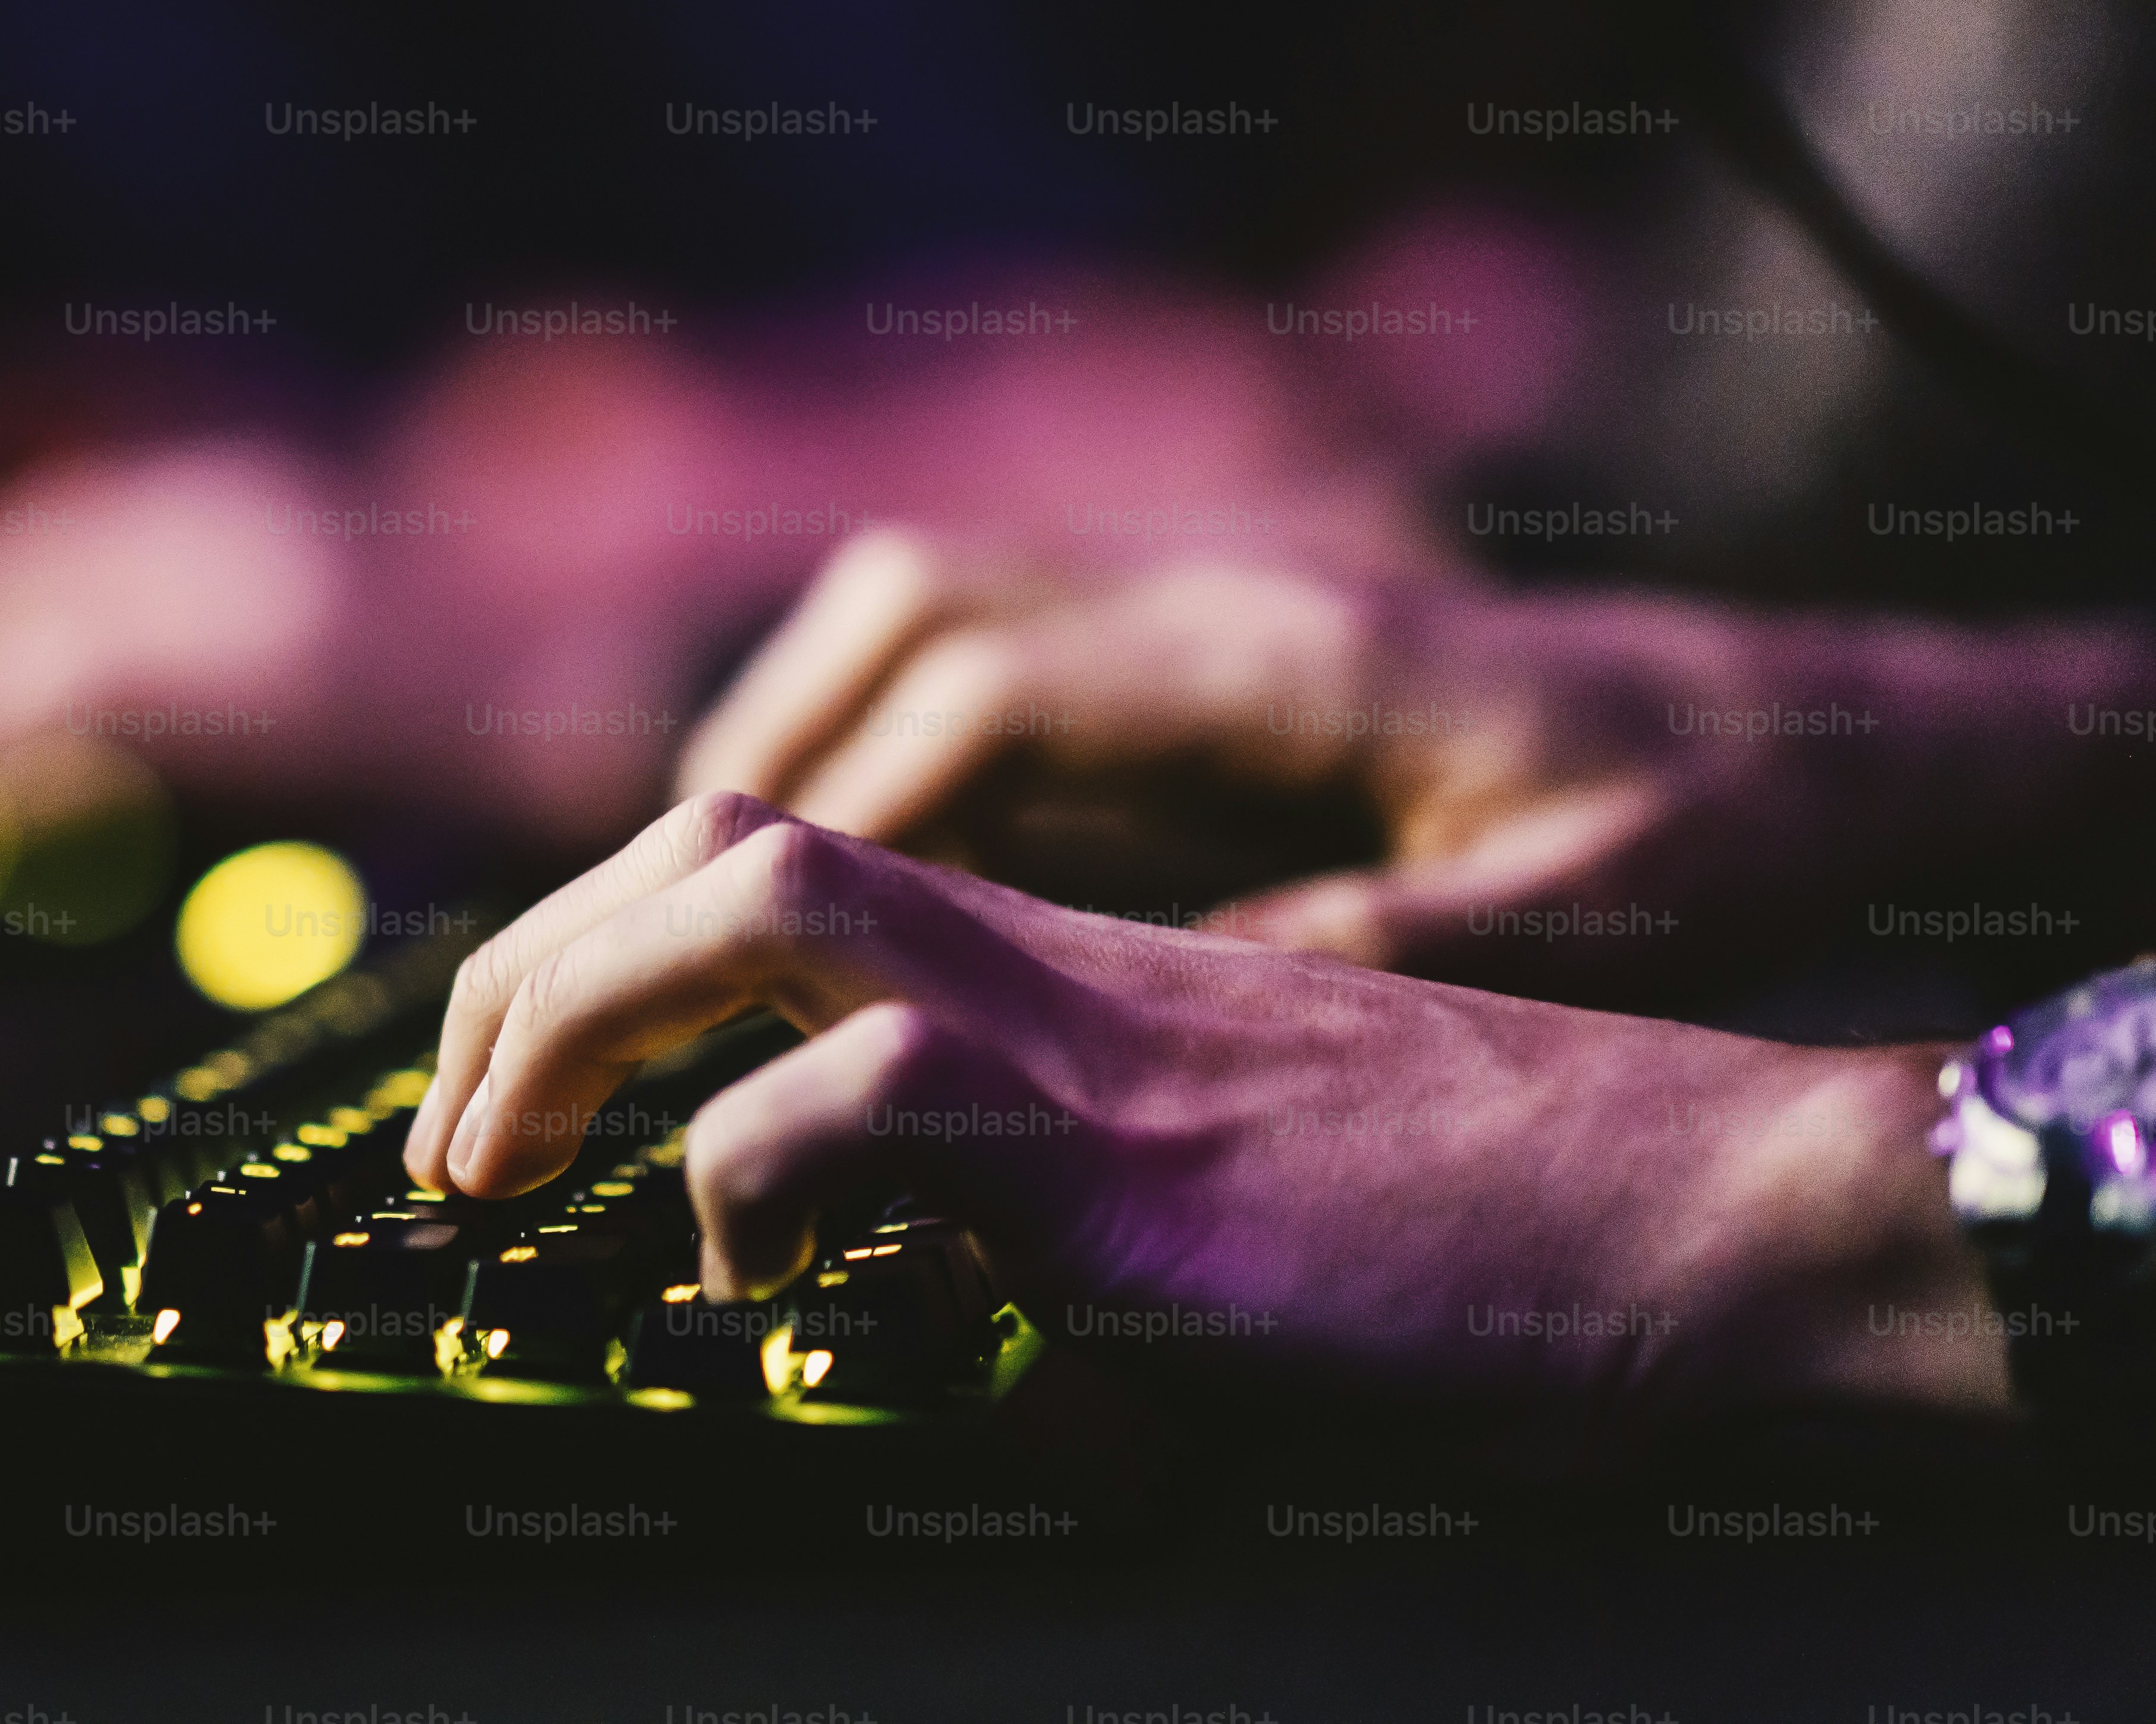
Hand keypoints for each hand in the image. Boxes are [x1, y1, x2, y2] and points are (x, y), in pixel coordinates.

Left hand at [407, 795, 2005, 1464]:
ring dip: (570, 1015)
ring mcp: (1082, 1030)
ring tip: (496, 1169)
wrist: (1708, 1205)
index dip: (604, 944)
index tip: (513, 1081)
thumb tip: (930, 1316)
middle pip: (714, 839)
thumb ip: (1068, 1219)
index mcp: (1068, 962)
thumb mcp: (1232, 1209)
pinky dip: (746, 1186)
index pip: (778, 860)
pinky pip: (851, 1105)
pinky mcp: (1126, 1145)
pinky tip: (746, 1289)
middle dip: (523, 969)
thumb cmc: (1504, 1233)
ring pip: (748, 897)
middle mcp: (1049, 954)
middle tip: (447, 1140)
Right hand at [678, 530, 2155, 991]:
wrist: (1844, 716)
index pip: (995, 687)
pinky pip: (1013, 652)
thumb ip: (1381, 944)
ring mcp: (1226, 601)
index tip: (740, 919)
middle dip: (772, 734)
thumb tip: (1168, 1004)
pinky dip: (906, 732)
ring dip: (816, 721)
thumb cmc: (1724, 820)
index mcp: (1295, 656)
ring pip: (943, 606)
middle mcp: (1232, 596)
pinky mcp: (1233, 644)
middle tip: (670, 888)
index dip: (852, 795)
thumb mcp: (1584, 910)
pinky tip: (874, 862)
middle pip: (919, 604)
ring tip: (719, 875)